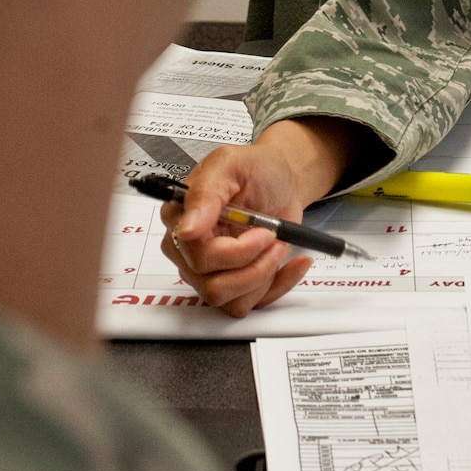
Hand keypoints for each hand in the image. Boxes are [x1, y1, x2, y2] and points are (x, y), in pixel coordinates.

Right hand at [158, 117, 363, 316]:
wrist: (282, 180)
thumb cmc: (256, 170)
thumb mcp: (231, 165)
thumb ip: (205, 193)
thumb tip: (187, 229)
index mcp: (180, 219)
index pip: (196, 257)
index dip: (234, 252)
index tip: (261, 231)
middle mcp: (188, 251)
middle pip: (212, 286)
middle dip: (254, 265)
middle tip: (271, 237)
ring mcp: (208, 272)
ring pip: (230, 301)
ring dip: (264, 274)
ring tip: (278, 245)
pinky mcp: (233, 285)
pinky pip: (250, 305)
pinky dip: (278, 285)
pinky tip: (290, 263)